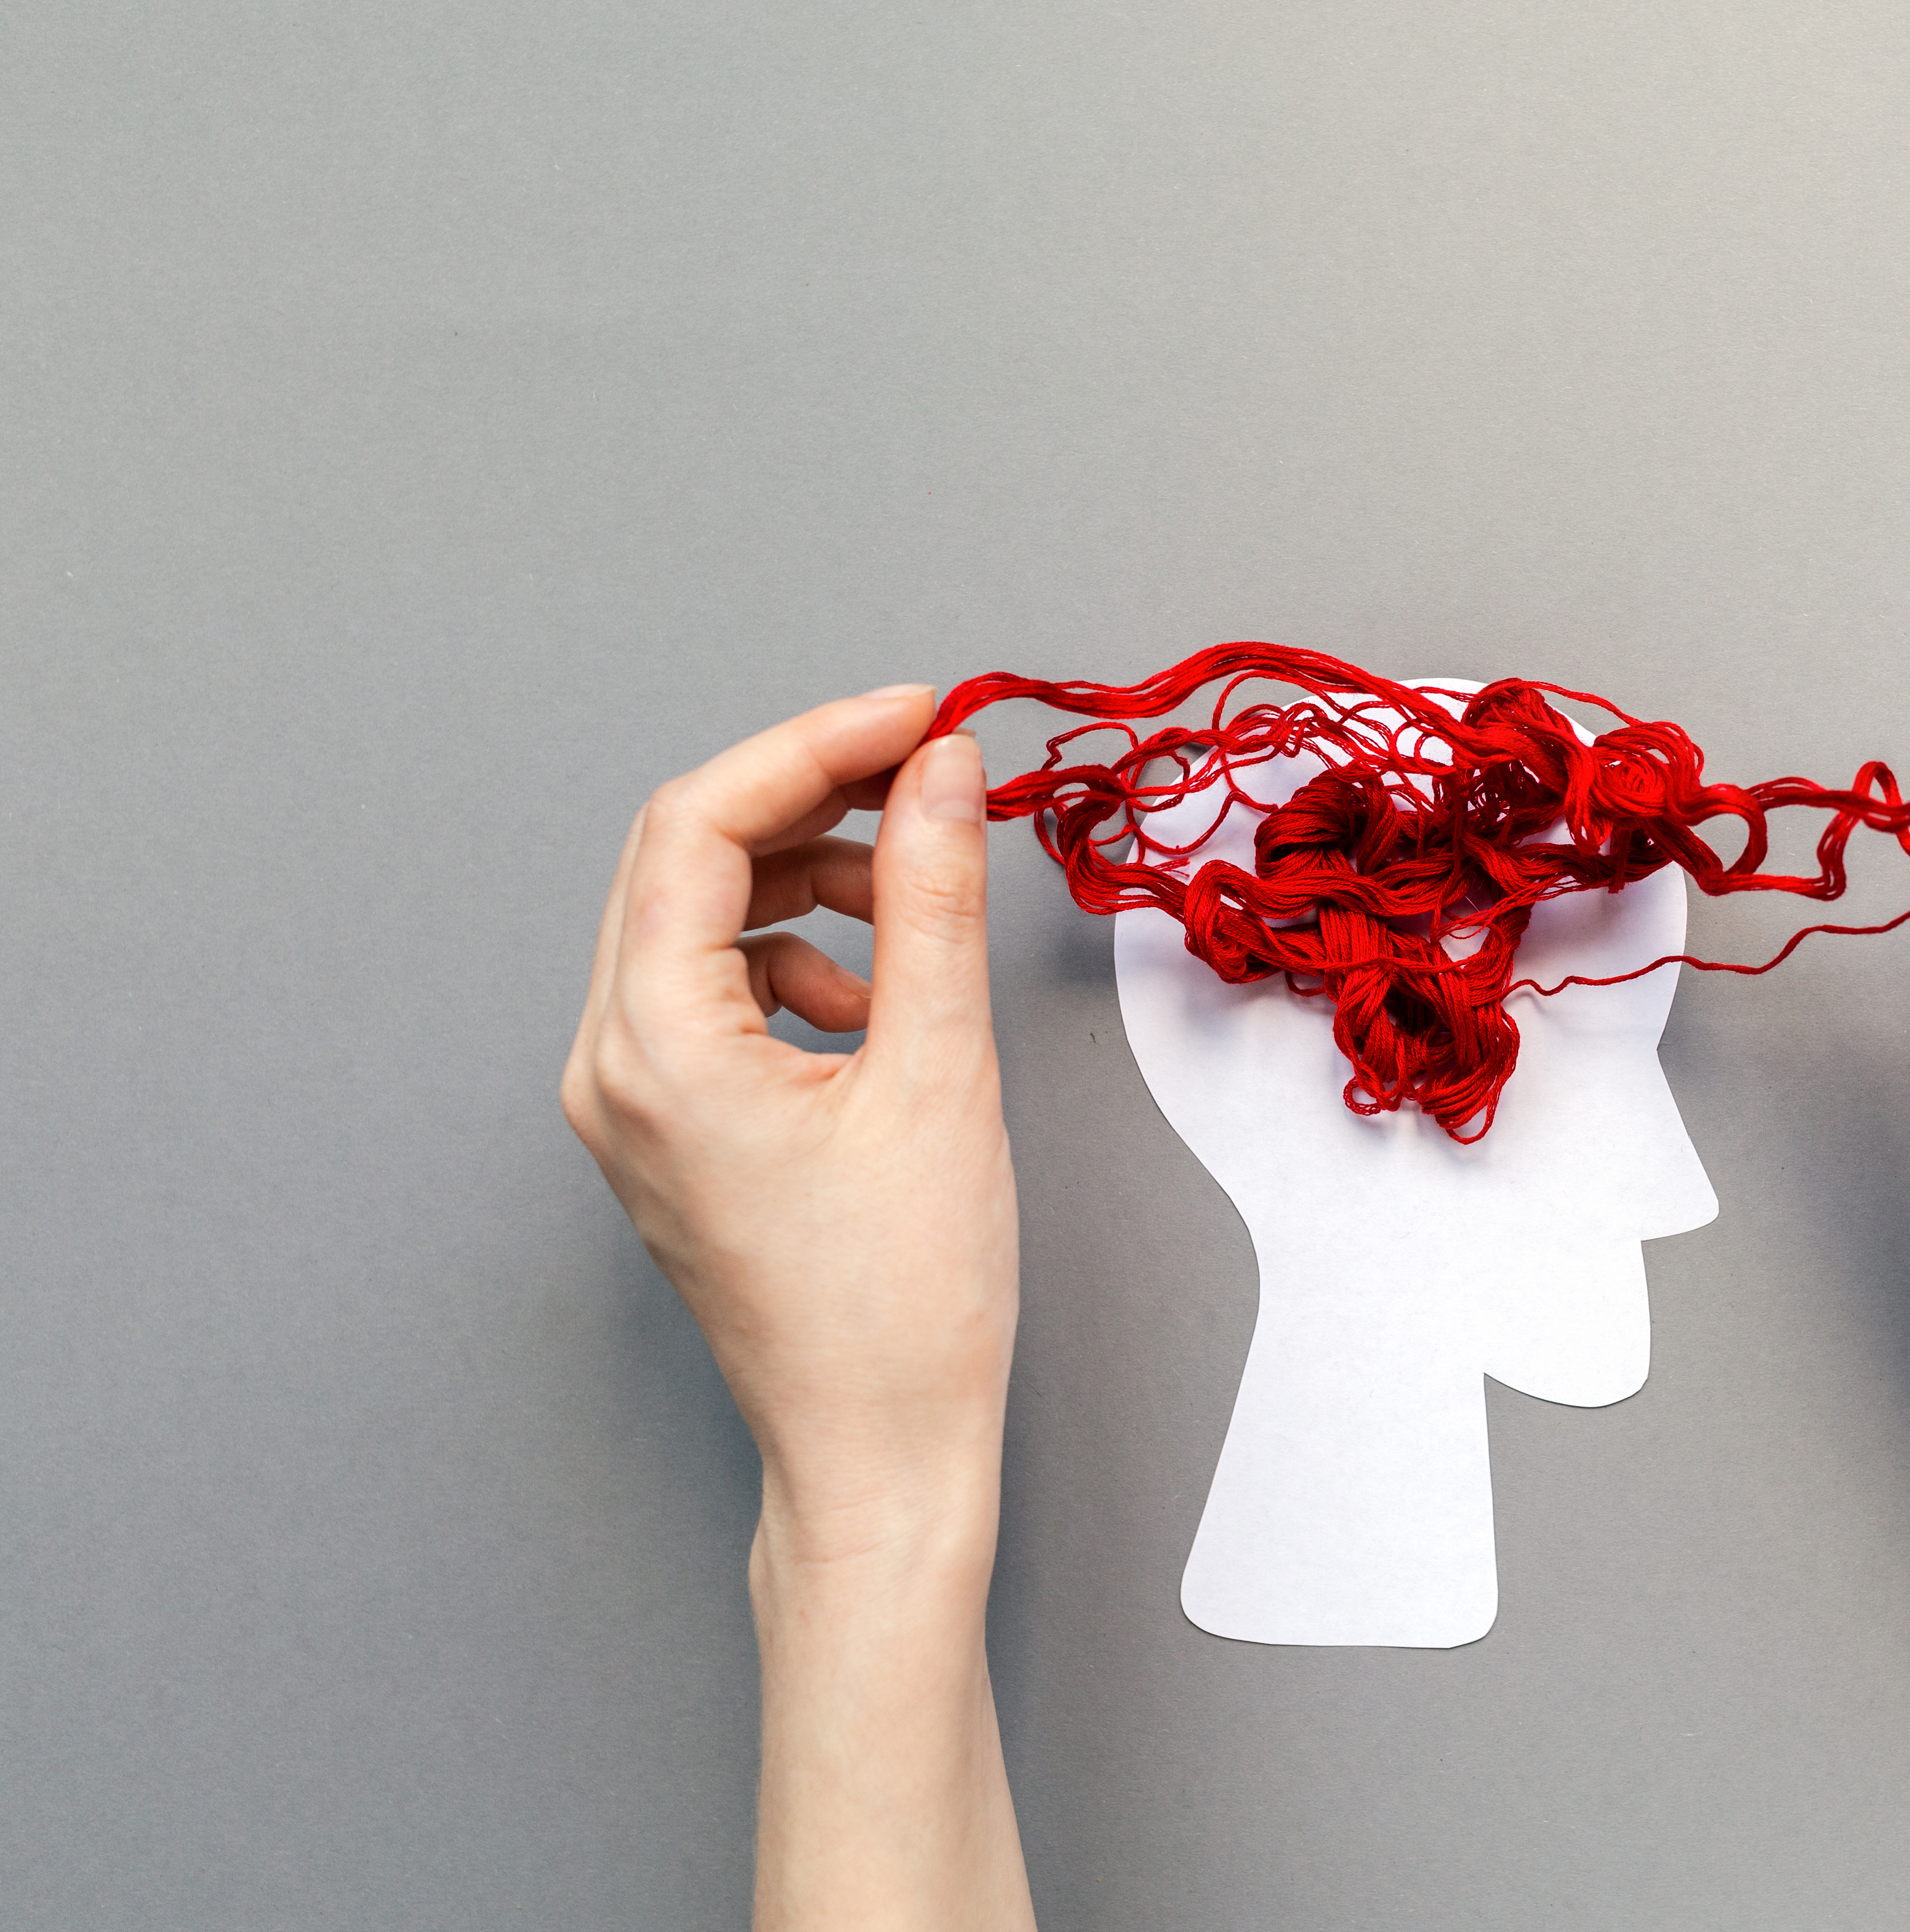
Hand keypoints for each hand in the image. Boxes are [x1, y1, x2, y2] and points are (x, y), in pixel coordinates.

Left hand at [561, 686, 1016, 1553]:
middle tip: (926, 774)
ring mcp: (627, 1103)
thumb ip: (932, 902)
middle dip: (809, 799)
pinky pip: (706, 990)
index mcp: (653, 1049)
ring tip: (910, 903)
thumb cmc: (906, 1305)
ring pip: (693, 919)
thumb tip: (941, 772)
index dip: (815, 744)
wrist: (879, 1453)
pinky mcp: (665, 1129)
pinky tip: (868, 1000)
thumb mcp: (939, 1074)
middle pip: (680, 858)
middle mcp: (611, 1066)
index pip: (699, 825)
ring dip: (802, 876)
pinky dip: (790, 957)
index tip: (921, 717)